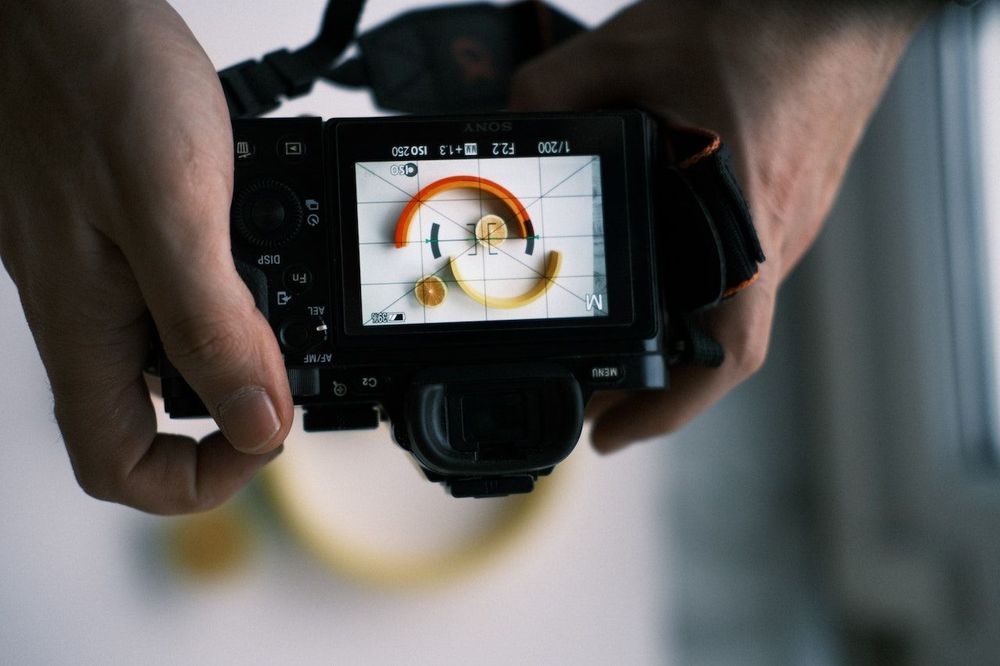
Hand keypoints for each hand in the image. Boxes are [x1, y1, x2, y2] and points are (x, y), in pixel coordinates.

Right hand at [0, 0, 291, 513]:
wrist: (69, 5)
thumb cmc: (100, 83)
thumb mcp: (174, 211)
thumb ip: (210, 324)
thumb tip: (255, 423)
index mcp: (87, 327)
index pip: (121, 464)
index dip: (196, 479)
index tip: (262, 434)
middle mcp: (88, 314)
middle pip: (152, 420)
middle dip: (231, 410)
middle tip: (288, 364)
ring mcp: (102, 277)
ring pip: (169, 359)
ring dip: (235, 349)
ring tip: (282, 306)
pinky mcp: (121, 240)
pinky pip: (175, 298)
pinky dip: (228, 295)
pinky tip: (259, 257)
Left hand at [509, 0, 933, 450]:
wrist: (846, 3)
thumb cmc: (764, 23)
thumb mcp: (630, 51)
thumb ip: (554, 92)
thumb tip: (507, 126)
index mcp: (741, 218)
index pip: (723, 350)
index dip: (667, 410)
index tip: (610, 436)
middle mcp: (773, 236)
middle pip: (718, 346)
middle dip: (653, 385)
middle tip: (592, 397)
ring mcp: (789, 223)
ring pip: (731, 311)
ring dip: (675, 340)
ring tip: (615, 344)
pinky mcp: (790, 202)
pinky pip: (744, 270)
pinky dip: (696, 293)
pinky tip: (659, 274)